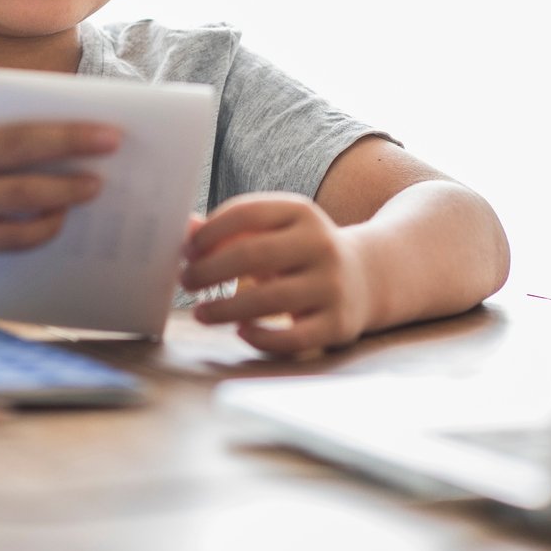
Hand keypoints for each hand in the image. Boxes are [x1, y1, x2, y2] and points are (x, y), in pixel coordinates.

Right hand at [0, 90, 119, 265]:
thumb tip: (62, 121)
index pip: (6, 113)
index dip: (58, 118)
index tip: (101, 121)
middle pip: (18, 148)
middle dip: (71, 144)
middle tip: (113, 144)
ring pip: (20, 194)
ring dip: (65, 189)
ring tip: (95, 185)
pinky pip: (13, 236)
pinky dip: (43, 226)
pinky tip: (62, 216)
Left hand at [179, 193, 374, 355]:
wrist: (366, 276)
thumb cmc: (300, 252)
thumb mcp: (274, 231)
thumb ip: (230, 230)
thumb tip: (184, 228)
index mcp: (301, 212)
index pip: (246, 213)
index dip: (209, 233)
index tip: (186, 251)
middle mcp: (320, 245)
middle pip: (253, 255)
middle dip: (209, 270)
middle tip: (186, 281)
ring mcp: (332, 285)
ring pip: (269, 300)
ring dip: (225, 309)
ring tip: (201, 313)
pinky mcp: (338, 324)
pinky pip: (291, 337)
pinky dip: (260, 337)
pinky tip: (240, 331)